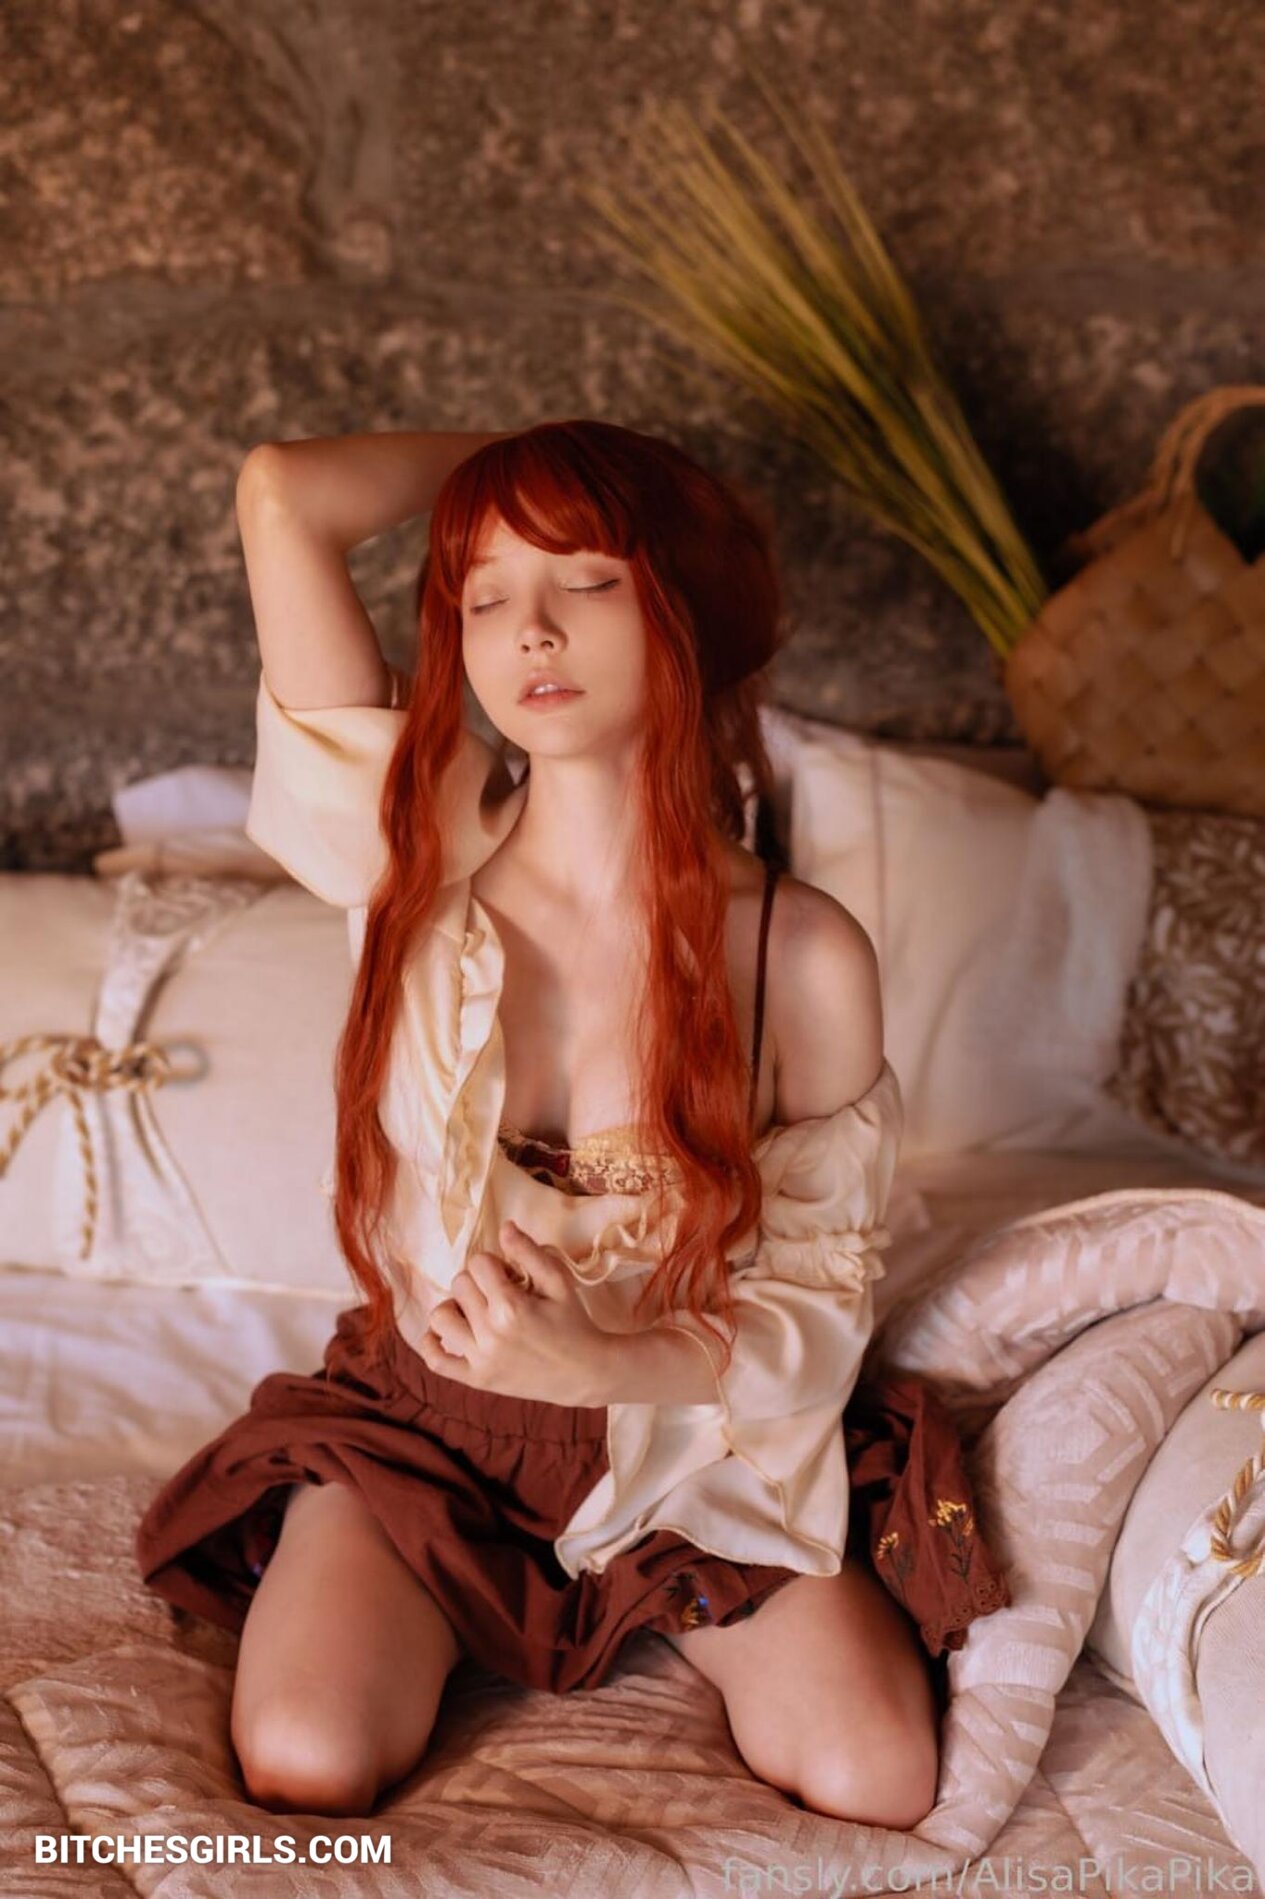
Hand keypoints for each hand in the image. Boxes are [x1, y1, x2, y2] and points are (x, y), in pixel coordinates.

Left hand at [417, 1219, 614, 1405]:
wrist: (584, 1372)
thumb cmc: (573, 1321)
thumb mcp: (559, 1282)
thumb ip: (529, 1252)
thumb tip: (504, 1226)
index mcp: (511, 1306)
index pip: (478, 1263)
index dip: (493, 1263)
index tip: (510, 1276)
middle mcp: (491, 1333)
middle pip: (459, 1285)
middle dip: (478, 1282)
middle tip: (499, 1294)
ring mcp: (481, 1359)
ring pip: (440, 1317)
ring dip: (454, 1307)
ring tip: (474, 1311)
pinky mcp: (477, 1379)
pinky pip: (436, 1361)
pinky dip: (431, 1344)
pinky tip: (443, 1333)